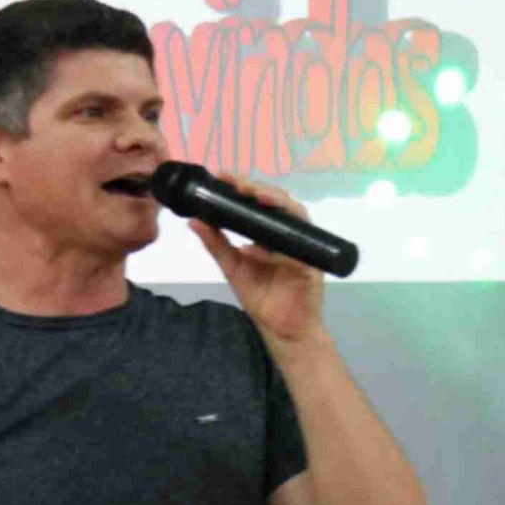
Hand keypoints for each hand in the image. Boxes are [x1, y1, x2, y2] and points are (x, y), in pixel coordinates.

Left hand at [186, 174, 328, 346]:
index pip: (259, 200)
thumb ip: (216, 243)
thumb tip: (194, 220)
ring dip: (276, 204)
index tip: (222, 175)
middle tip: (236, 183)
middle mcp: (288, 233)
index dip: (243, 185)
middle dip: (258, 188)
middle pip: (278, 201)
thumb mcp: (232, 267)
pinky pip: (294, 254)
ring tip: (254, 196)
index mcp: (270, 230)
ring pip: (295, 216)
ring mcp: (302, 248)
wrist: (282, 330)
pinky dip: (274, 251)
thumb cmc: (262, 296)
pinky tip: (254, 249)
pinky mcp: (310, 268)